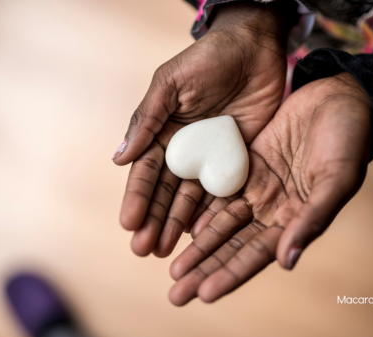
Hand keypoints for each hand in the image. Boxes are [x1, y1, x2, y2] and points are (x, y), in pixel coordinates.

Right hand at [114, 3, 295, 256]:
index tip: (129, 224)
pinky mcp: (236, 161)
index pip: (146, 172)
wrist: (254, 48)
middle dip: (154, 220)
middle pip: (165, 193)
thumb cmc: (208, 59)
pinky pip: (223, 191)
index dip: (137, 198)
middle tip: (145, 250)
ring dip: (177, 224)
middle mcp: (184, 151)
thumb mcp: (171, 84)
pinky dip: (212, 214)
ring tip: (166, 251)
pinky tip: (201, 235)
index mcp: (162, 133)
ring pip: (191, 199)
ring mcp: (210, 159)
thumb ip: (147, 119)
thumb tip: (118, 157)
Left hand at [168, 72, 372, 305]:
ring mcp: (257, 188)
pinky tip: (181, 225)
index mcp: (296, 219)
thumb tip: (286, 262)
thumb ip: (312, 219)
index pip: (257, 254)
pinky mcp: (245, 165)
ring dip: (197, 246)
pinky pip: (217, 191)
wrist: (338, 98)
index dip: (231, 274)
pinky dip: (200, 209)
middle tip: (176, 293)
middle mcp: (272, 209)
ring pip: (220, 223)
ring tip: (172, 268)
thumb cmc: (348, 139)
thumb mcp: (336, 178)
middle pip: (232, 245)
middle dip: (205, 269)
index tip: (204, 294)